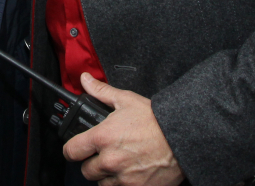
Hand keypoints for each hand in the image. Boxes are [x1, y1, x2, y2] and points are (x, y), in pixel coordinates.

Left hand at [63, 73, 184, 185]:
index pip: (71, 151)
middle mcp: (110, 160)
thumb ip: (101, 92)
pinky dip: (122, 184)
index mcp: (102, 138)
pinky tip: (130, 173)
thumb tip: (85, 80)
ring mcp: (124, 178)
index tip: (75, 148)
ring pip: (102, 183)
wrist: (183, 139)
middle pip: (86, 170)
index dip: (71, 149)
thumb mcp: (126, 100)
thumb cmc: (155, 120)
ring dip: (106, 175)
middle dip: (91, 162)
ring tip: (118, 163)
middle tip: (102, 155)